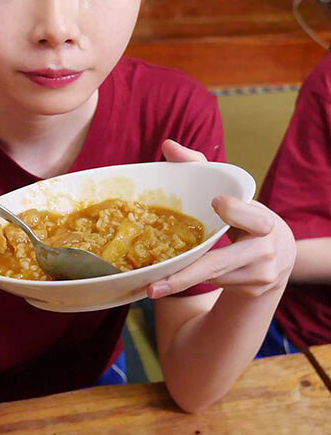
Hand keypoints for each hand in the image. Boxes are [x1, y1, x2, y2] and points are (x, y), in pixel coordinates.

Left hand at [147, 140, 295, 298]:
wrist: (279, 257)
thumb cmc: (247, 216)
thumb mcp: (233, 193)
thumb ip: (201, 167)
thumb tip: (167, 145)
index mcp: (263, 220)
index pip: (253, 217)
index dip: (235, 211)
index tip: (216, 201)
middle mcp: (265, 248)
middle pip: (222, 261)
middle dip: (186, 276)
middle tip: (155, 285)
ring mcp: (260, 273)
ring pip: (212, 276)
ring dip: (184, 277)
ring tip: (157, 285)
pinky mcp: (253, 289)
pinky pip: (216, 285)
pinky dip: (196, 280)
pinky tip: (179, 279)